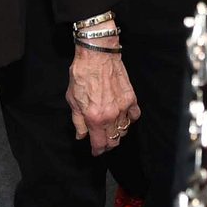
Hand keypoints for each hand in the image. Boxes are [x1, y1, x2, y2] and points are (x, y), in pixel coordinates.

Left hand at [67, 39, 139, 155]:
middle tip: (102, 141)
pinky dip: (129, 120)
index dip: (97, 151)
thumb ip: (78, 121)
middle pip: (114, 140)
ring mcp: (123, 107)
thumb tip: (81, 135)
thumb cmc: (82, 74)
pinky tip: (123, 117)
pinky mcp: (131, 98)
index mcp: (95, 118)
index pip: (100, 144)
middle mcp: (111, 115)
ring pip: (124, 130)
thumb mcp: (72, 99)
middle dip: (107, 144)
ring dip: (117, 133)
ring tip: (110, 129)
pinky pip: (134, 116)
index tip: (95, 151)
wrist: (97, 54)